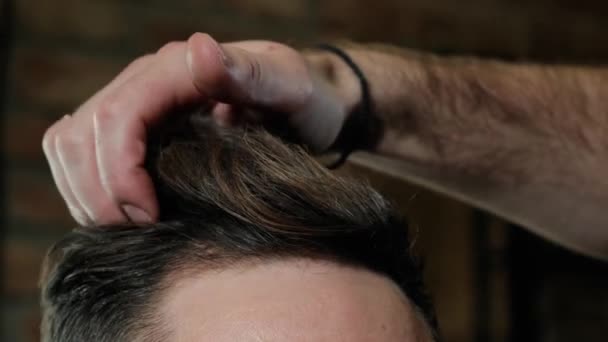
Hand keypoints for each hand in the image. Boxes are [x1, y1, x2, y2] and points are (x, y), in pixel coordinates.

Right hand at [42, 33, 350, 225]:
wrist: (306, 104)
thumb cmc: (305, 99)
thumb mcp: (291, 88)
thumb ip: (250, 73)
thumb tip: (199, 50)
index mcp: (177, 69)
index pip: (117, 118)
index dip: (119, 174)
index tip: (150, 217)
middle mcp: (146, 81)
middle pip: (80, 135)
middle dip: (98, 192)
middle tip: (138, 232)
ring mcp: (137, 104)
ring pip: (69, 145)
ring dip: (85, 193)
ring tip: (127, 228)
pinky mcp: (137, 127)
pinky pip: (82, 154)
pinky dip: (89, 188)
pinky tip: (125, 212)